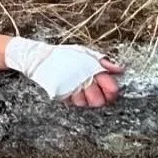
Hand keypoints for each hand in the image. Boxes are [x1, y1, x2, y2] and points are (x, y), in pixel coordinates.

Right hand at [5, 38, 122, 104]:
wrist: (38, 58)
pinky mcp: (60, 94)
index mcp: (92, 69)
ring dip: (86, 99)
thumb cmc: (62, 54)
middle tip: (97, 93)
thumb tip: (120, 70)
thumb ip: (103, 61)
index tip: (111, 91)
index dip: (113, 91)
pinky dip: (74, 99)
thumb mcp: (84, 53)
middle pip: (99, 101)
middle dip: (100, 98)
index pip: (111, 87)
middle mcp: (82, 80)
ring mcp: (71, 88)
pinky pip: (73, 103)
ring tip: (82, 90)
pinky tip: (73, 91)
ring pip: (86, 104)